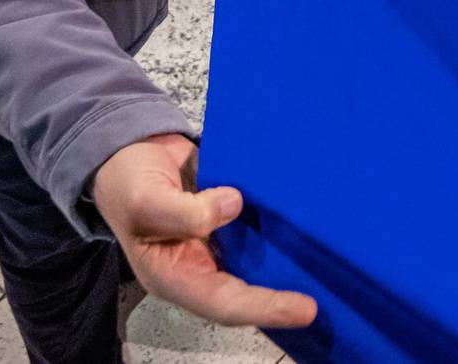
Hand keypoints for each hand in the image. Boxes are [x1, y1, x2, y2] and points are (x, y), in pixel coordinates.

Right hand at [92, 134, 316, 329]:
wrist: (129, 149)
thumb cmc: (127, 182)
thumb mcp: (144, 199)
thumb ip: (184, 211)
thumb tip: (233, 205)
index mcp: (174, 276)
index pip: (224, 302)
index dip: (265, 307)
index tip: (305, 308)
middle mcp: (198, 266)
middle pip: (245, 293)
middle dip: (282, 300)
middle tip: (325, 299)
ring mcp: (214, 244)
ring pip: (254, 267)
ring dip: (286, 270)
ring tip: (330, 270)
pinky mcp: (227, 221)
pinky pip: (255, 234)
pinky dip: (280, 234)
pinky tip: (309, 228)